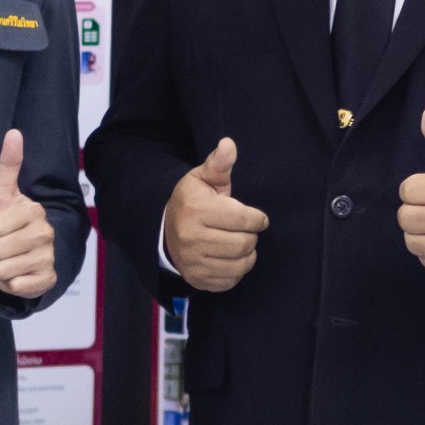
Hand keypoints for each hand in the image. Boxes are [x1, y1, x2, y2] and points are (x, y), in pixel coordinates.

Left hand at [0, 129, 58, 297]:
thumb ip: (8, 164)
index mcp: (34, 211)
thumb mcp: (4, 194)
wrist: (27, 252)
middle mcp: (46, 233)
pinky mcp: (48, 279)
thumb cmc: (9, 222)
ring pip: (2, 270)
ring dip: (0, 268)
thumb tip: (14, 132)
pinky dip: (11, 284)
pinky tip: (18, 274)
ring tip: (10, 259)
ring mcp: (49, 257)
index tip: (1, 228)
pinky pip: (15, 286)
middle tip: (4, 245)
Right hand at [163, 137, 266, 292]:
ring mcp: (193, 262)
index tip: (258, 217)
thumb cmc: (192, 200)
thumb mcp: (202, 178)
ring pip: (241, 264)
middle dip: (251, 235)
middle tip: (245, 230)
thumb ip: (219, 163)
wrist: (166, 231)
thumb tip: (228, 144)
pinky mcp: (197, 280)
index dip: (258, 218)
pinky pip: (231, 280)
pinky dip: (237, 270)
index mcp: (196, 210)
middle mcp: (191, 238)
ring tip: (240, 243)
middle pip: (244, 243)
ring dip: (248, 254)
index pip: (244, 219)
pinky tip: (230, 257)